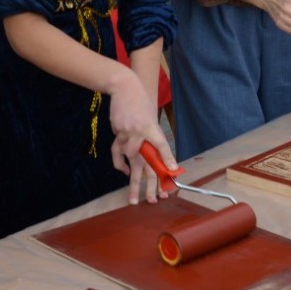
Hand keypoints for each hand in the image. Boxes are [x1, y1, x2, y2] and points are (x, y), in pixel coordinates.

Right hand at [107, 71, 173, 203]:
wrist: (124, 88)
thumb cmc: (142, 104)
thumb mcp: (151, 120)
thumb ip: (154, 140)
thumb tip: (161, 160)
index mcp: (154, 130)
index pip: (162, 147)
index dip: (168, 160)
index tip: (173, 174)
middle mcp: (142, 134)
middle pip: (147, 163)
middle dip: (150, 185)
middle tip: (152, 201)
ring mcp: (128, 135)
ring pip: (131, 163)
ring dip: (133, 183)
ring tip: (133, 199)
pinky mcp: (117, 134)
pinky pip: (118, 154)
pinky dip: (120, 165)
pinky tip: (124, 172)